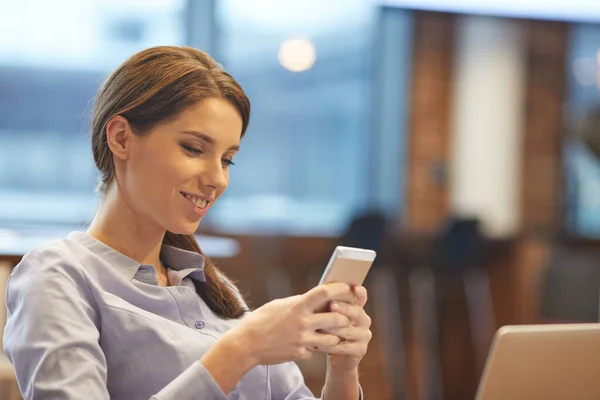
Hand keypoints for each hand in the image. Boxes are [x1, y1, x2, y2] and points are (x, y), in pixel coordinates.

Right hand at [228, 282, 353, 366]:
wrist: (246, 344)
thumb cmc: (261, 320)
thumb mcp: (280, 305)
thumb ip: (299, 302)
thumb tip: (316, 298)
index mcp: (297, 306)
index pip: (325, 293)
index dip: (340, 288)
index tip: (349, 287)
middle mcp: (302, 323)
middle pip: (336, 318)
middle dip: (345, 317)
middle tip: (346, 316)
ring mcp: (303, 340)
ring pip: (333, 339)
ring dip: (335, 335)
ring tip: (333, 332)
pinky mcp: (300, 354)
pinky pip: (316, 350)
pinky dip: (315, 347)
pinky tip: (309, 343)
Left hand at [317, 286, 371, 370]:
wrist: (335, 356)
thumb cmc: (329, 330)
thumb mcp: (329, 316)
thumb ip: (329, 304)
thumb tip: (320, 290)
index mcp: (358, 308)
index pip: (361, 298)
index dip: (360, 293)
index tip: (355, 288)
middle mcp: (364, 320)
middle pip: (356, 312)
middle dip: (344, 308)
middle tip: (332, 305)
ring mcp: (364, 335)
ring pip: (348, 331)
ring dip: (332, 329)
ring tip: (319, 327)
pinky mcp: (360, 350)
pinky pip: (344, 347)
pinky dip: (330, 346)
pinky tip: (318, 344)